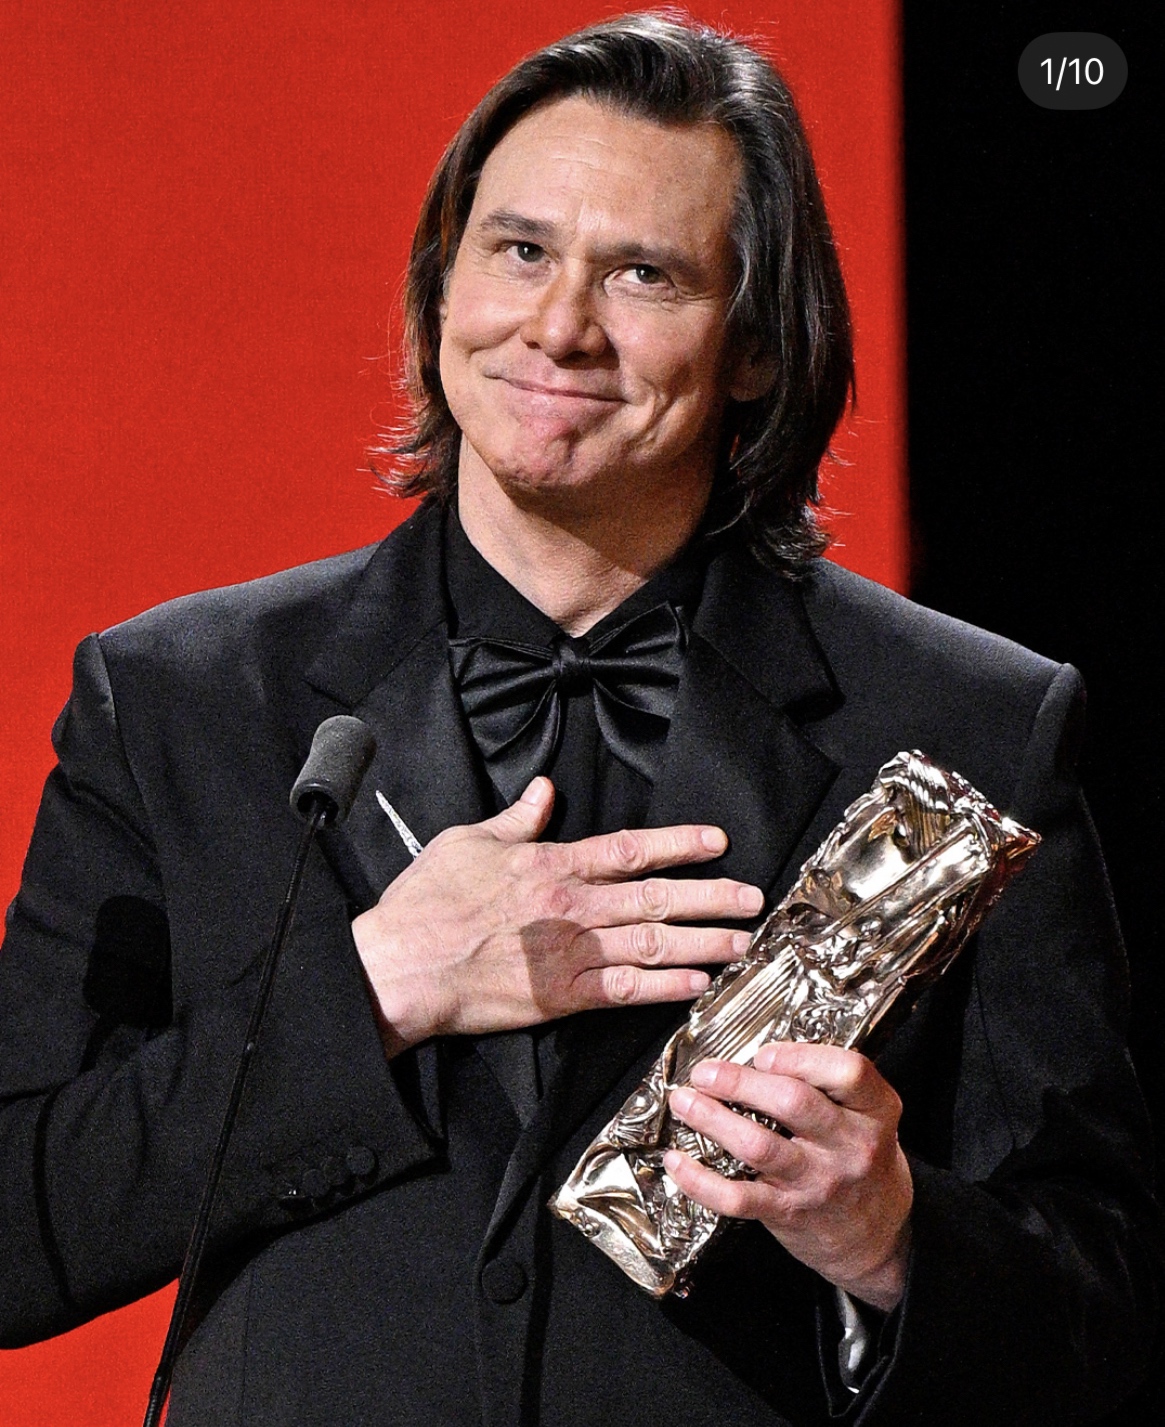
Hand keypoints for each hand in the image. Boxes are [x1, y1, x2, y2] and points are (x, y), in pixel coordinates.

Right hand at [351, 776, 762, 1055]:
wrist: (403, 965)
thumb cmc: (427, 902)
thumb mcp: (469, 841)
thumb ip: (516, 818)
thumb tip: (543, 790)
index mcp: (552, 865)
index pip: (630, 849)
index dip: (678, 844)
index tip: (716, 842)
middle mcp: (572, 907)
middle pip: (656, 898)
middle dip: (710, 896)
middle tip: (752, 897)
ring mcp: (570, 953)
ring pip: (652, 944)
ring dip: (702, 941)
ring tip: (740, 941)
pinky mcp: (560, 996)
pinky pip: (625, 990)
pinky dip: (664, 987)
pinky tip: (696, 983)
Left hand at [665, 1042, 912, 1310]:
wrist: (879, 1240)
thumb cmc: (862, 1164)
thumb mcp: (868, 1118)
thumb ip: (828, 1087)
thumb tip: (756, 1057)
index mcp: (875, 1111)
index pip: (849, 1071)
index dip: (799, 1057)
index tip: (762, 1055)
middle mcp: (851, 1145)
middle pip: (793, 1102)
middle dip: (739, 1082)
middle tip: (704, 1072)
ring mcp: (819, 1182)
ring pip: (759, 1145)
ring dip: (712, 1119)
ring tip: (683, 1101)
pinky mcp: (788, 1213)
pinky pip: (737, 1197)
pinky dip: (700, 1180)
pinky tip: (677, 1161)